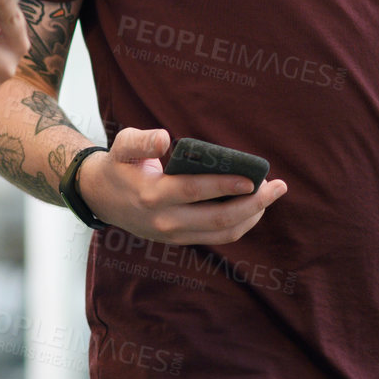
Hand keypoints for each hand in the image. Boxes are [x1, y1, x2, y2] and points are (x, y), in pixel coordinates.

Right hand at [77, 127, 287, 244]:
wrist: (101, 197)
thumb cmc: (119, 164)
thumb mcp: (123, 145)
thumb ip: (142, 140)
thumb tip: (165, 139)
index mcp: (151, 194)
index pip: (195, 191)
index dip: (226, 185)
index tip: (252, 178)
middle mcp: (164, 220)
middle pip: (218, 218)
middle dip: (253, 204)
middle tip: (277, 187)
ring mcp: (173, 234)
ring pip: (223, 232)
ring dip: (252, 216)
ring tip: (270, 196)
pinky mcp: (180, 239)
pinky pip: (217, 236)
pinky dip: (240, 224)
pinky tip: (253, 208)